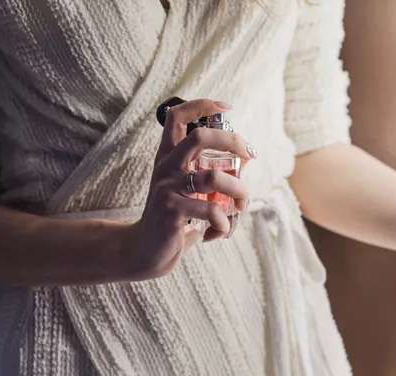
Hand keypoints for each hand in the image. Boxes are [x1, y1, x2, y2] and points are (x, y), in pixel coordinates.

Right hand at [119, 99, 254, 279]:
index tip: (227, 107)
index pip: (177, 117)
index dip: (202, 105)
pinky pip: (212, 211)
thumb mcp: (186, 189)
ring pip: (214, 177)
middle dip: (232, 141)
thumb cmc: (174, 218)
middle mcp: (166, 167)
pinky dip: (224, 223)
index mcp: (168, 156)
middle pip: (200, 137)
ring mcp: (168, 189)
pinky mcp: (173, 212)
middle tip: (249, 155)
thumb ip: (207, 173)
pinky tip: (218, 232)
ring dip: (239, 191)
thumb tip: (244, 161)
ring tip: (242, 205)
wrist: (146, 251)